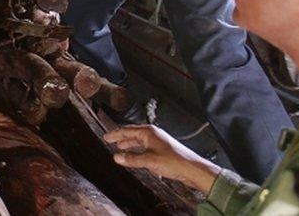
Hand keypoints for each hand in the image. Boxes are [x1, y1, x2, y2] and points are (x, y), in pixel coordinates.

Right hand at [103, 125, 220, 193]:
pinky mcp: (162, 149)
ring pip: (139, 140)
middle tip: (110, 140)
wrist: (192, 168)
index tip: (106, 137)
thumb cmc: (174, 161)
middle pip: (133, 134)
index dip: (115, 134)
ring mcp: (158, 141)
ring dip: (129, 144)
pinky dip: (137, 150)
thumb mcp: (149, 161)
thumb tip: (117, 157)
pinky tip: (135, 156)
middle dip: (121, 137)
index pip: (127, 131)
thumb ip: (132, 159)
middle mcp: (153, 134)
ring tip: (120, 148)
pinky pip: (145, 147)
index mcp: (149, 132)